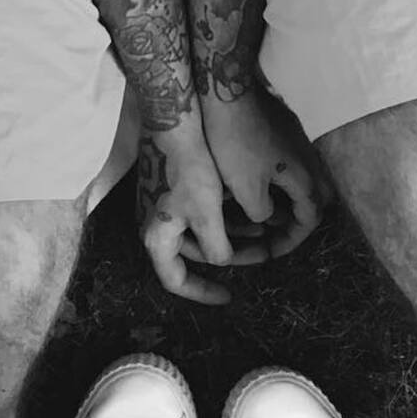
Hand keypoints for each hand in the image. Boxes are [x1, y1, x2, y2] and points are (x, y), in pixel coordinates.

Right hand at [135, 122, 270, 304]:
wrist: (173, 122)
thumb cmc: (187, 170)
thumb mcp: (206, 214)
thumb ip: (216, 248)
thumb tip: (224, 260)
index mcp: (156, 238)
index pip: (175, 281)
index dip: (202, 293)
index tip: (228, 295)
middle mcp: (153, 225)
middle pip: (193, 254)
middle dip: (229, 256)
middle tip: (260, 255)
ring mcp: (161, 205)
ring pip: (199, 230)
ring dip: (230, 234)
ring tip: (263, 232)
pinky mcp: (171, 187)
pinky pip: (199, 211)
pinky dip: (222, 215)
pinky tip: (248, 210)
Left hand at [200, 82, 331, 259]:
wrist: (228, 91)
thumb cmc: (236, 142)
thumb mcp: (246, 190)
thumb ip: (263, 213)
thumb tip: (268, 216)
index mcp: (304, 177)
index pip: (310, 220)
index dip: (291, 241)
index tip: (270, 252)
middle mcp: (309, 159)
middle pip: (315, 200)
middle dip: (296, 221)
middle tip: (274, 233)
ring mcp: (299, 141)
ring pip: (303, 180)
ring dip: (287, 200)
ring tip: (262, 213)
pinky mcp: (285, 127)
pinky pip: (292, 163)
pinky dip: (280, 181)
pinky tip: (256, 182)